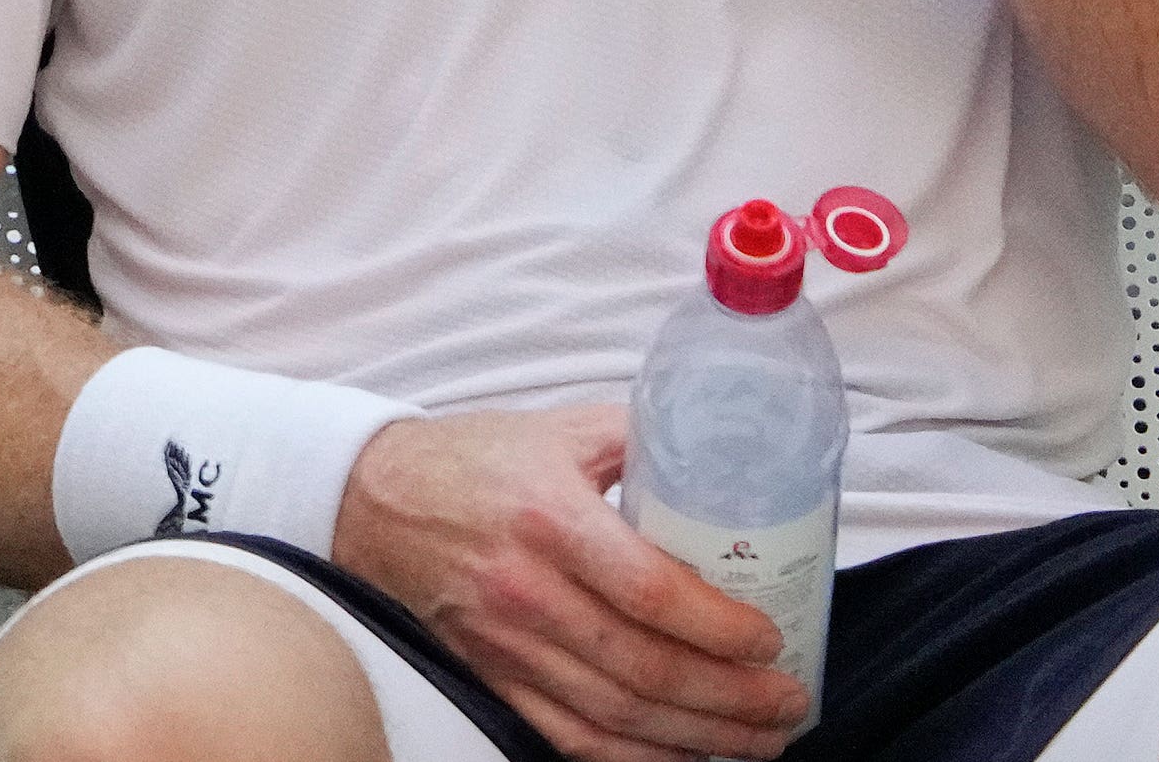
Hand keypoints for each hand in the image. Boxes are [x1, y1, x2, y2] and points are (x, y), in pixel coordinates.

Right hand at [332, 406, 808, 761]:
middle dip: (730, 697)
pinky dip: (633, 759)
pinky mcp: (490, 678)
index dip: (718, 625)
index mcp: (550, 516)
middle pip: (643, 667)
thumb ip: (638, 440)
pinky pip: (568, 737)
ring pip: (615, 713)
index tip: (769, 638)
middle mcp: (526, 589)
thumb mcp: (558, 430)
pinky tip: (683, 757)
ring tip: (758, 739)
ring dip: (697, 738)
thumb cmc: (470, 461)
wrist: (371, 500)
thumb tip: (720, 454)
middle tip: (786, 702)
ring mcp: (505, 644)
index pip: (649, 589)